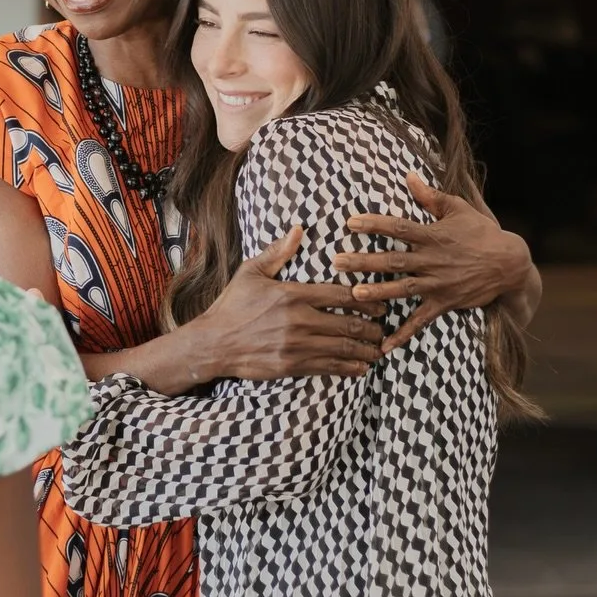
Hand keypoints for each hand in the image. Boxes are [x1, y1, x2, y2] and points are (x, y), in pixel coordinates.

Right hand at [193, 227, 386, 380]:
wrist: (213, 343)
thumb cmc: (232, 305)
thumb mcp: (251, 272)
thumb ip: (278, 252)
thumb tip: (298, 229)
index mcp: (293, 294)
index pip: (341, 295)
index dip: (366, 300)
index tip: (379, 304)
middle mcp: (299, 320)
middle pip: (348, 323)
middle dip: (371, 328)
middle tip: (383, 328)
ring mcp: (296, 345)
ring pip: (342, 348)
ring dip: (365, 350)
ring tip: (377, 349)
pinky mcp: (292, 365)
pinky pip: (328, 367)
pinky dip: (349, 368)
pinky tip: (360, 367)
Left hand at [331, 174, 532, 352]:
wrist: (509, 263)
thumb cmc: (481, 233)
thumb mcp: (458, 209)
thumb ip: (430, 196)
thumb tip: (408, 175)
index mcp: (433, 235)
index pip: (398, 227)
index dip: (374, 224)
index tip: (350, 223)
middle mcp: (432, 260)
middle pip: (393, 260)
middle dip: (364, 261)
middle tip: (337, 262)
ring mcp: (437, 284)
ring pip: (402, 289)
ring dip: (378, 292)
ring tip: (354, 294)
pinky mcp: (444, 303)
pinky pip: (420, 321)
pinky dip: (403, 335)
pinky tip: (384, 347)